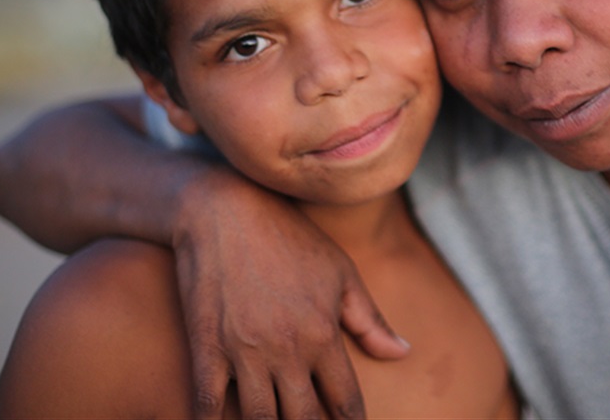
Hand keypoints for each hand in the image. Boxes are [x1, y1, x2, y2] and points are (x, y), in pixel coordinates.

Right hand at [170, 165, 408, 419]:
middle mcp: (287, 350)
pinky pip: (208, 405)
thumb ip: (370, 319)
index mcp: (323, 333)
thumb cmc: (289, 236)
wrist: (224, 208)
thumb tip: (403, 353)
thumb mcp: (339, 271)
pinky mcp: (206, 348)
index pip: (345, 403)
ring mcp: (244, 352)